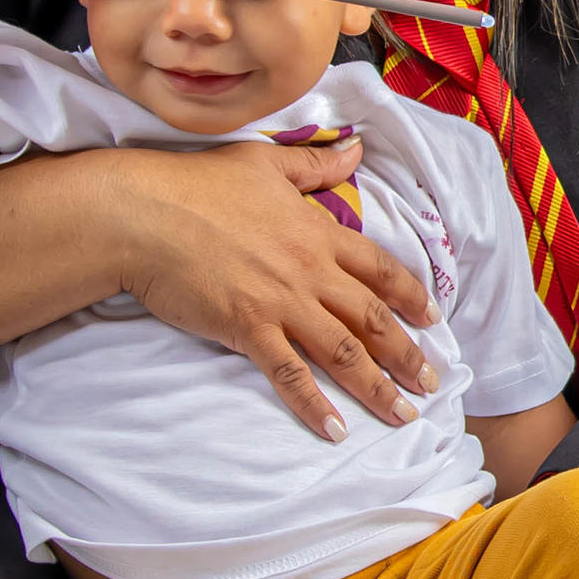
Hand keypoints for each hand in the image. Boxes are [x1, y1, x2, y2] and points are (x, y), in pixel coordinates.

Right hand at [105, 136, 439, 437]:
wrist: (144, 212)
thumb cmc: (199, 183)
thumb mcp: (267, 162)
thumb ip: (317, 164)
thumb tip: (358, 148)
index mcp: (319, 232)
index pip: (380, 270)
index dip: (412, 297)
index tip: (434, 321)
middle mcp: (311, 271)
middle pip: (373, 318)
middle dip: (409, 355)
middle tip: (432, 384)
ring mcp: (281, 302)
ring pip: (344, 352)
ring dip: (377, 388)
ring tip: (402, 415)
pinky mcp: (247, 328)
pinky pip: (290, 374)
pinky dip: (315, 405)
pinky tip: (335, 430)